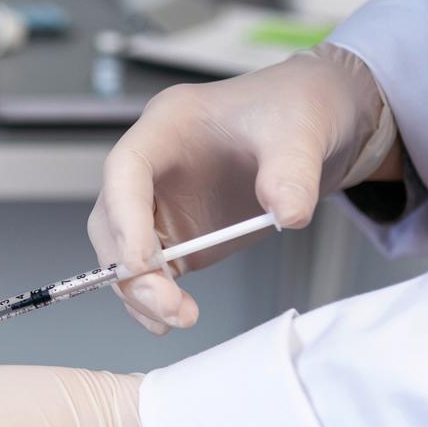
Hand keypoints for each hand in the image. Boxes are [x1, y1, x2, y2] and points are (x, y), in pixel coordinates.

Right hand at [90, 42, 396, 333]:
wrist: (316, 125)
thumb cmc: (295, 109)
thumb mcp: (303, 129)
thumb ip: (293, 171)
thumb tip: (289, 214)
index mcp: (168, 125)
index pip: (125, 169)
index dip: (124, 215)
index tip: (141, 261)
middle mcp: (153, 167)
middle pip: (112, 219)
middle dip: (131, 267)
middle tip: (166, 303)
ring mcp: (160, 203)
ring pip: (123, 252)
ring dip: (141, 291)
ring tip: (179, 316)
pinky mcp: (178, 235)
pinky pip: (152, 272)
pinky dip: (156, 299)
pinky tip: (175, 317)